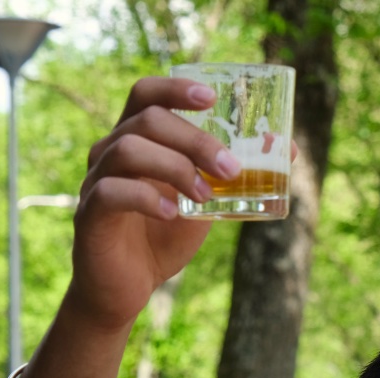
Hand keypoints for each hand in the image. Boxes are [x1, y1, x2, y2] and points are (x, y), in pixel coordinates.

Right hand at [64, 77, 233, 329]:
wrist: (127, 288)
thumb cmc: (163, 238)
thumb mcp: (206, 202)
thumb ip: (231, 176)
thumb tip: (290, 151)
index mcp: (136, 140)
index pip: (146, 94)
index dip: (175, 88)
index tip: (211, 97)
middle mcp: (110, 152)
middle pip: (147, 120)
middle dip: (194, 140)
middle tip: (230, 168)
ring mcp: (96, 181)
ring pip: (128, 150)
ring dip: (175, 167)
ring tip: (204, 195)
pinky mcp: (89, 214)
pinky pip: (112, 191)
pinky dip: (146, 198)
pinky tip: (172, 215)